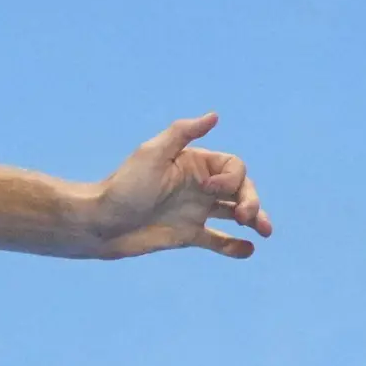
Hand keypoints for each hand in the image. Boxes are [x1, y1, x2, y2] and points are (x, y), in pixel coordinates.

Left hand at [89, 112, 273, 258]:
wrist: (101, 224)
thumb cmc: (124, 186)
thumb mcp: (151, 154)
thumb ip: (182, 133)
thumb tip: (215, 115)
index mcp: (193, 164)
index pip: (233, 167)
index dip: (233, 178)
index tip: (211, 189)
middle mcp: (198, 186)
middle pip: (241, 190)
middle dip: (252, 200)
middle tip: (248, 217)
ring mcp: (194, 211)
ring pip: (235, 214)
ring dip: (254, 220)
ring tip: (264, 232)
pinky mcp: (188, 236)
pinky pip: (218, 240)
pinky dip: (235, 246)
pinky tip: (247, 250)